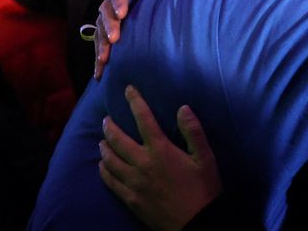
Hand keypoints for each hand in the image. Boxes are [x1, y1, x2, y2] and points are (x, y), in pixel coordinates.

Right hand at [94, 0, 135, 78]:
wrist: (137, 1)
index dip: (120, 3)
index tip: (123, 13)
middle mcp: (108, 7)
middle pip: (106, 16)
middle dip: (110, 28)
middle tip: (114, 39)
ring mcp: (103, 23)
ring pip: (99, 34)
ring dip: (101, 47)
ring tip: (105, 60)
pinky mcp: (103, 38)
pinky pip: (99, 49)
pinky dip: (98, 61)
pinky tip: (99, 74)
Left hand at [99, 86, 221, 230]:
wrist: (196, 223)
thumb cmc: (204, 189)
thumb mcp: (205, 158)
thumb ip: (193, 131)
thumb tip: (183, 107)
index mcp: (161, 151)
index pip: (144, 119)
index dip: (135, 101)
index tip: (128, 89)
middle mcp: (142, 164)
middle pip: (118, 140)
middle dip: (110, 126)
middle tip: (106, 119)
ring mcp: (133, 183)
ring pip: (109, 160)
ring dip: (104, 147)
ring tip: (102, 141)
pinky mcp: (130, 199)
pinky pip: (110, 181)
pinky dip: (103, 170)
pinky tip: (102, 166)